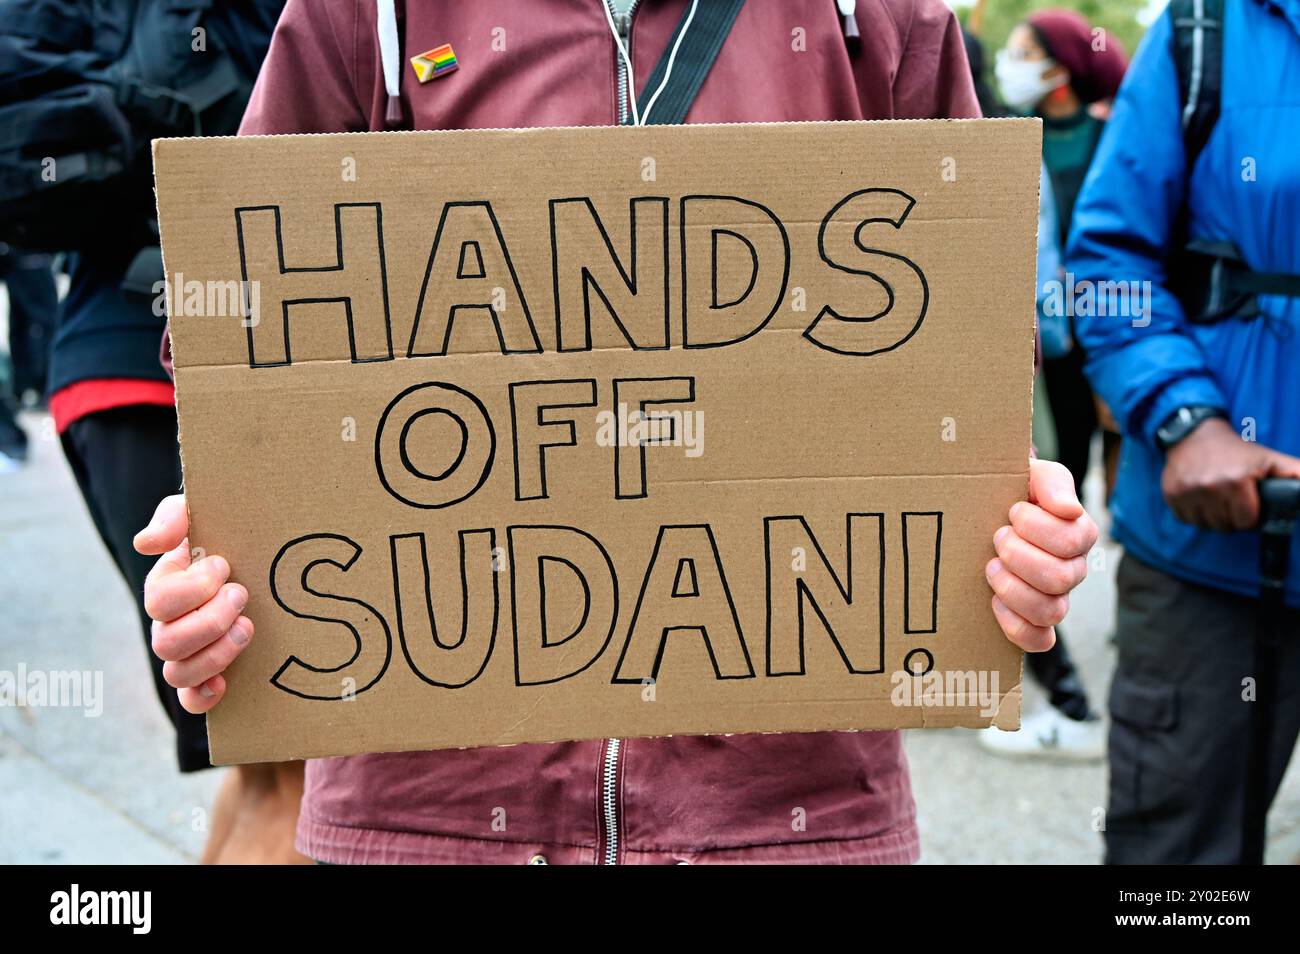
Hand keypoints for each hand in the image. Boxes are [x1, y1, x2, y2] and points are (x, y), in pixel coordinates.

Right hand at [133, 495, 251, 712]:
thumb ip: (175, 516)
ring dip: (216, 653)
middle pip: (168, 641)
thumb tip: (146, 544)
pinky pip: (190, 700)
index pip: (159, 599)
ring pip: (178, 672)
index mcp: (166, 585)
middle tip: (241, 595)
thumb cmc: (231, 533)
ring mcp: (187, 652)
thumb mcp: (204, 513)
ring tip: (247, 627)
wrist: (266, 557)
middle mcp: (169, 623)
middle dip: (210, 620)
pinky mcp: (208, 675)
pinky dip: (203, 696)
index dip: (192, 588)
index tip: (224, 565)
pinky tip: (225, 684)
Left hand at [985, 459, 1098, 651]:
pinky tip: (994, 603)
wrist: (981, 513)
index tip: (1012, 511)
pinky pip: (1039, 641)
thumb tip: (1069, 510)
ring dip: (1012, 588)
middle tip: (997, 538)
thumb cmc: (1009, 493)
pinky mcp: (1034, 623)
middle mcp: (1072, 570)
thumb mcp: (1031, 475)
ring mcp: (1055, 599)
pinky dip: (1016, 626)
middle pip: (1059, 578)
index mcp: (1078, 534)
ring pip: (1050, 611)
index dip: (1035, 526)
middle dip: (1018, 555)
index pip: (1073, 539)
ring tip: (991, 567)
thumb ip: (1053, 482)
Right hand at [1161, 417, 1299, 530]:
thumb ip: (1295, 474)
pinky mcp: (1171, 494)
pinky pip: (1186, 520)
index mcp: (1237, 480)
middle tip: (1232, 501)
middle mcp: (1210, 487)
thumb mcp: (1268, 458)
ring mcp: (1188, 491)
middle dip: (1231, 518)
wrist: (1193, 434)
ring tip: (1216, 500)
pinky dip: (1194, 514)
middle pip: (1225, 526)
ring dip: (1212, 518)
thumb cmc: (1235, 450)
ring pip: (1205, 525)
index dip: (1250, 515)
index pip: (1246, 521)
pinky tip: (1200, 499)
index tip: (1248, 504)